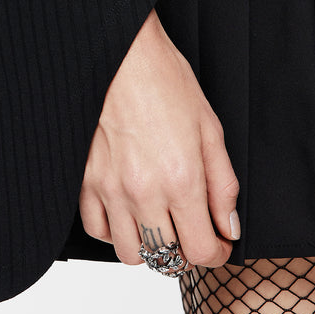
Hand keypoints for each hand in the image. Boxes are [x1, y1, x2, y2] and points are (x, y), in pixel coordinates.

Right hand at [79, 7, 240, 269]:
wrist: (123, 55)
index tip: (220, 244)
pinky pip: (97, 230)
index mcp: (181, 178)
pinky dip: (116, 231)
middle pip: (166, 258)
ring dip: (151, 247)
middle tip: (194, 232)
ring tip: (162, 223)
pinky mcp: (86, 181)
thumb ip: (223, 183)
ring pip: (129, 253)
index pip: (201, 250)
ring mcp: (110, 189)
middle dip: (187, 252)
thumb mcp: (210, 128)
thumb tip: (229, 224)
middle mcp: (144, 191)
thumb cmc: (165, 80)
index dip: (217, 254)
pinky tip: (131, 212)